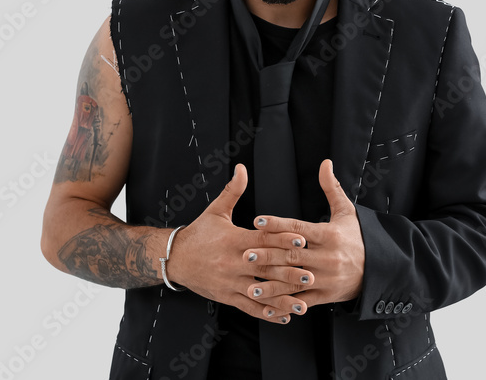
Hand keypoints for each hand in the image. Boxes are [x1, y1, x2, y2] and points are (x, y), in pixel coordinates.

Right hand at [168, 164, 313, 322]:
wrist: (174, 258)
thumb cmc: (198, 233)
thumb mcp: (215, 210)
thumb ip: (233, 190)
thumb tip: (242, 168)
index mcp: (234, 240)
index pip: (262, 239)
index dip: (282, 239)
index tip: (302, 240)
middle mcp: (234, 262)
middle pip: (265, 267)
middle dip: (289, 272)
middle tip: (311, 275)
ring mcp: (230, 282)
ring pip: (260, 292)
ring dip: (283, 298)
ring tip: (303, 303)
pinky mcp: (227, 296)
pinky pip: (249, 307)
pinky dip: (267, 313)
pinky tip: (283, 316)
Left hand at [243, 159, 364, 311]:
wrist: (379, 270)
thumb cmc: (357, 238)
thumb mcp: (347, 212)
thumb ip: (332, 188)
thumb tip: (325, 163)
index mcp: (329, 235)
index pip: (299, 228)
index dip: (277, 224)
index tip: (257, 221)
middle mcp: (327, 257)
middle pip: (292, 255)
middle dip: (267, 255)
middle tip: (245, 253)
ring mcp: (326, 279)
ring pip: (294, 281)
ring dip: (271, 284)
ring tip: (250, 284)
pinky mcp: (325, 296)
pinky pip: (302, 300)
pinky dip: (284, 302)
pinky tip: (267, 303)